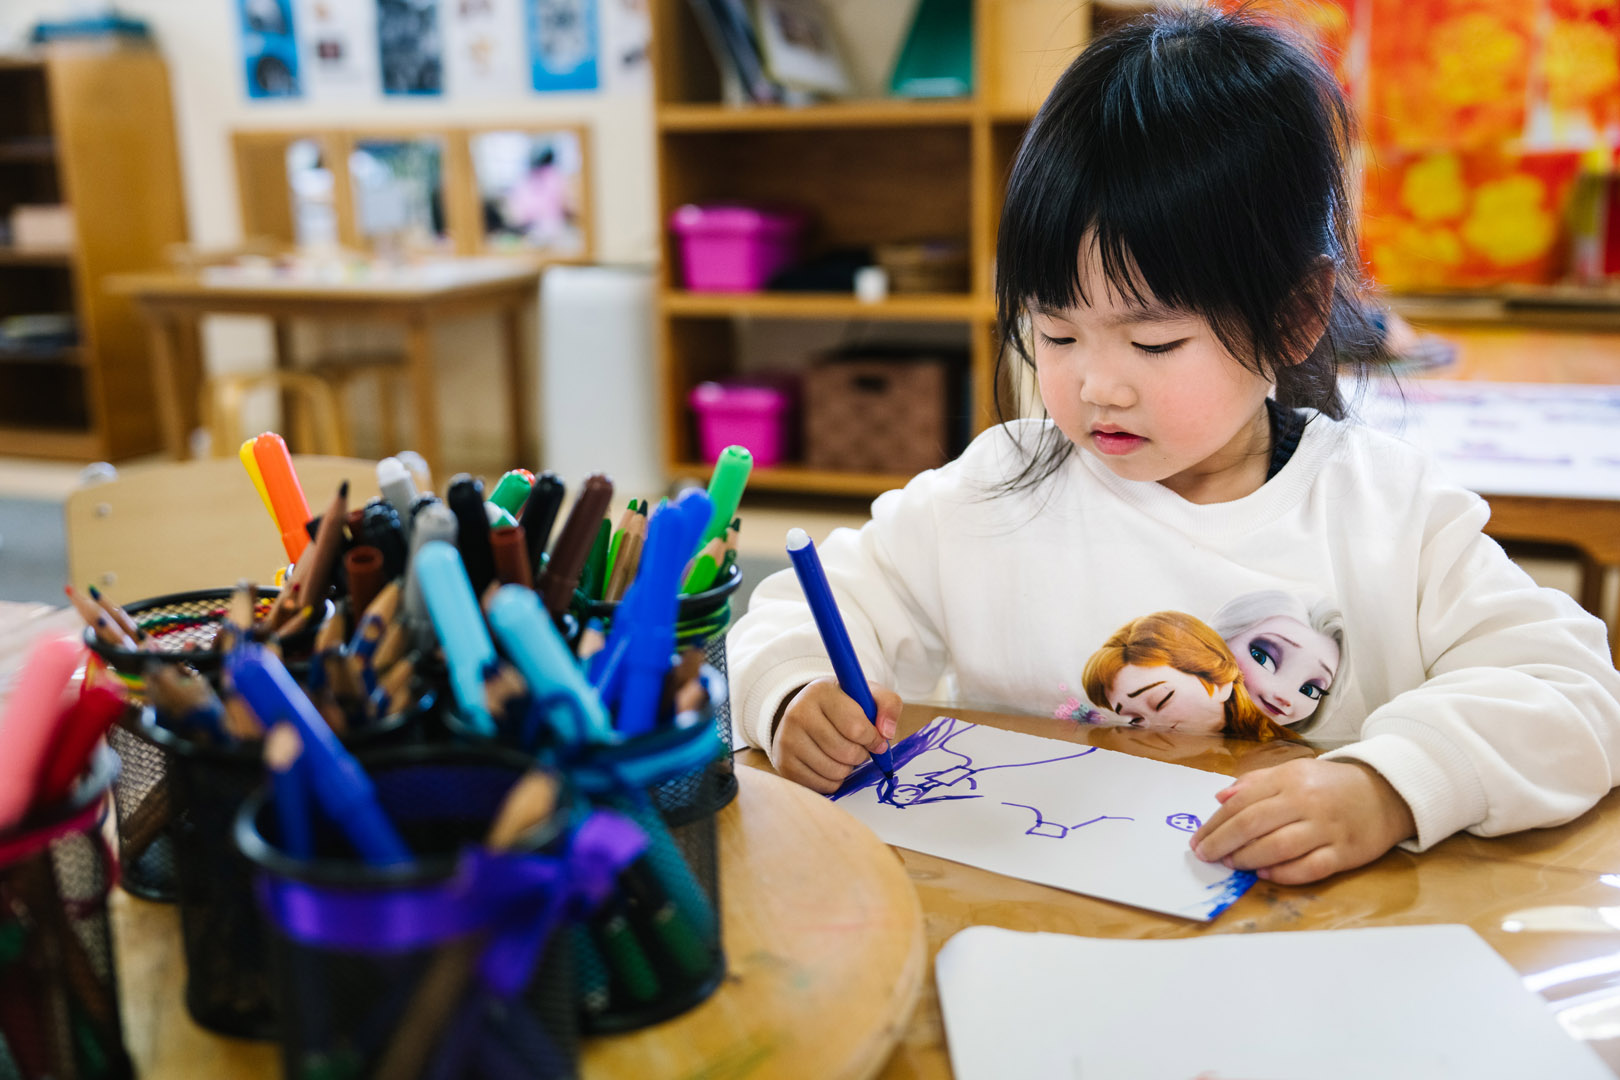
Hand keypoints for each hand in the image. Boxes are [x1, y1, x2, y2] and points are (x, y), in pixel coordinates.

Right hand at [771, 678, 901, 793]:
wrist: (806, 714)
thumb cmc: (843, 705)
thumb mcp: (867, 695)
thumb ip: (888, 705)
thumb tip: (886, 733)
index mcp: (820, 691)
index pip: (856, 727)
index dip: (873, 739)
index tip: (875, 739)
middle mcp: (797, 713)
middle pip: (845, 752)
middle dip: (861, 754)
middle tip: (859, 747)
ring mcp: (787, 740)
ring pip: (834, 771)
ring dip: (848, 768)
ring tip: (844, 754)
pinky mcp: (784, 764)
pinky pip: (822, 786)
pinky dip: (834, 781)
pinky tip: (831, 764)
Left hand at [1190, 758, 1415, 884]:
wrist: (1387, 792)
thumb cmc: (1331, 785)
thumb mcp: (1294, 772)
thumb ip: (1256, 783)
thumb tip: (1220, 798)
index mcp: (1290, 778)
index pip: (1242, 802)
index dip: (1215, 823)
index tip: (1198, 839)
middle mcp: (1306, 801)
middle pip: (1253, 823)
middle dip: (1222, 842)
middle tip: (1205, 855)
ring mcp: (1327, 828)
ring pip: (1277, 846)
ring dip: (1247, 858)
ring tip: (1230, 864)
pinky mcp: (1345, 852)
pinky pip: (1309, 867)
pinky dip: (1283, 873)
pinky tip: (1264, 874)